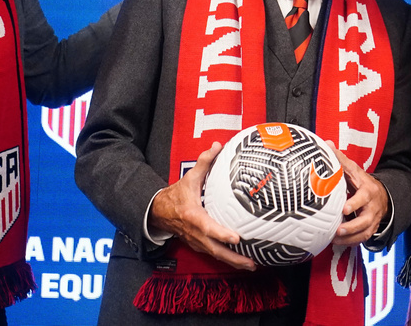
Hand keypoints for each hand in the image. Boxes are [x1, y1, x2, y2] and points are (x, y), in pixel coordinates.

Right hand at [148, 142, 255, 270]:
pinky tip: (242, 262)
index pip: (208, 227)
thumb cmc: (176, 195)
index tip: (236, 238)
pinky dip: (228, 260)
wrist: (158, 212)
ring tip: (252, 265)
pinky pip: (215, 254)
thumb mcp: (189, 177)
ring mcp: (197, 242)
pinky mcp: (199, 245)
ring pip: (216, 255)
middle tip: (251, 262)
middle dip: (233, 258)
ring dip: (233, 262)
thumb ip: (204, 162)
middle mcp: (195, 233)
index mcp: (193, 216)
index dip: (221, 233)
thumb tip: (217, 145)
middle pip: (215, 249)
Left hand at [328, 142, 388, 246]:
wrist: (382, 196)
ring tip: (335, 239)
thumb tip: (327, 144)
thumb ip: (341, 160)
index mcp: (368, 191)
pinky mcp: (370, 229)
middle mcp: (372, 207)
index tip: (345, 208)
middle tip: (338, 230)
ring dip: (350, 238)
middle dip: (353, 227)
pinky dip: (351, 243)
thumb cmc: (363, 183)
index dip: (356, 203)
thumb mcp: (354, 170)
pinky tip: (338, 243)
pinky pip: (362, 239)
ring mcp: (372, 220)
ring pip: (364, 233)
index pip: (364, 197)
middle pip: (366, 220)